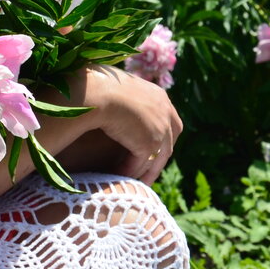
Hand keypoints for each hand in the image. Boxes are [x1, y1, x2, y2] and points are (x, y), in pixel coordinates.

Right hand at [78, 64, 182, 183]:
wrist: (98, 92)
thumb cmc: (99, 85)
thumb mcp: (120, 88)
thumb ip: (126, 97)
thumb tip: (115, 96)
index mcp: (159, 97)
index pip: (171, 122)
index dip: (164, 137)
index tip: (154, 148)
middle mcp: (165, 113)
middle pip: (169, 143)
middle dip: (159, 159)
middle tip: (148, 173)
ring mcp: (160, 129)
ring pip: (156, 159)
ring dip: (145, 172)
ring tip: (134, 182)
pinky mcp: (149, 144)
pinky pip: (139, 164)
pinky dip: (129, 172)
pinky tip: (119, 177)